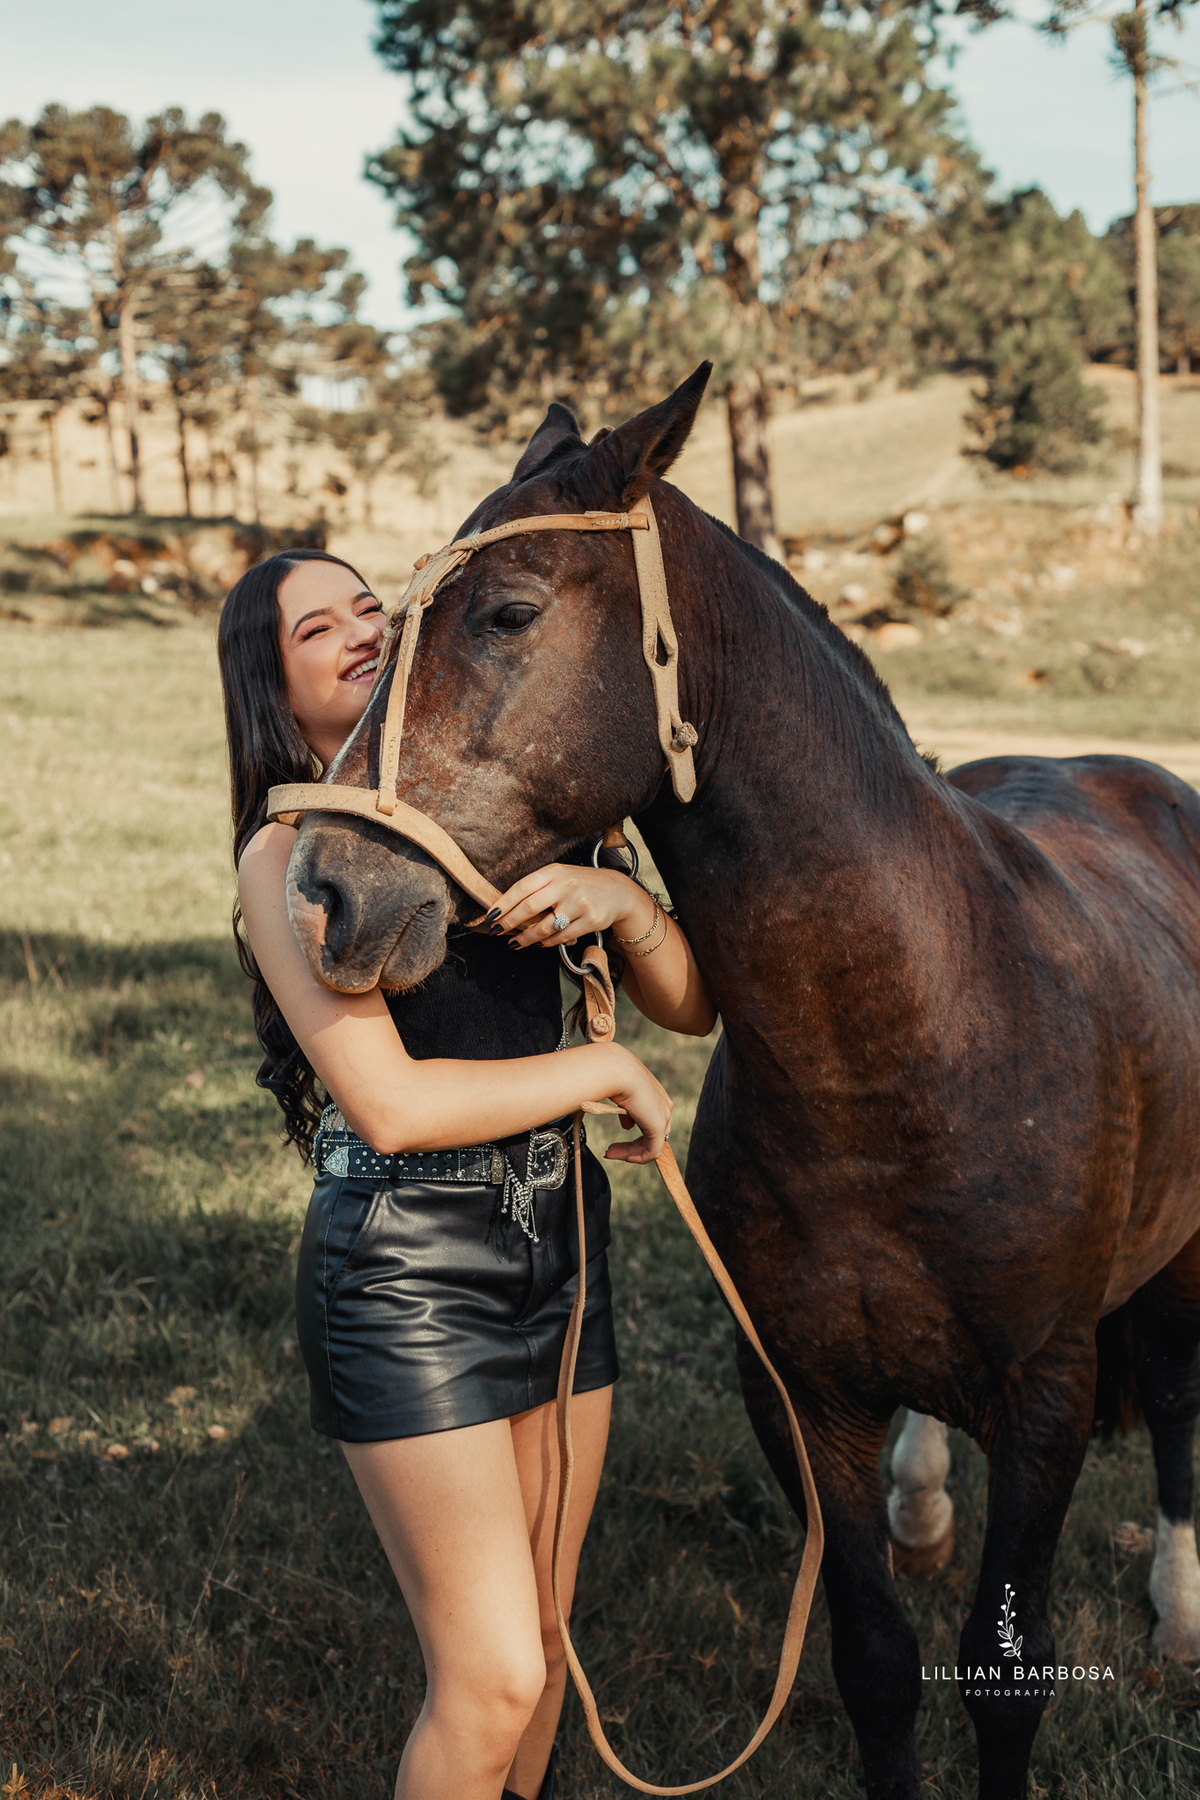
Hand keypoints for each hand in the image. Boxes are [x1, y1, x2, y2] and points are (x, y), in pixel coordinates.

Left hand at [489, 863, 658, 949]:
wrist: (618, 891)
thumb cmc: (581, 884)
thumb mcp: (560, 876)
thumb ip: (537, 888)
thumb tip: (506, 908)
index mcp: (554, 872)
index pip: (522, 887)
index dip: (504, 903)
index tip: (491, 915)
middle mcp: (566, 886)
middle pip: (530, 907)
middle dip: (509, 922)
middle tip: (497, 931)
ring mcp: (579, 904)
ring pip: (545, 927)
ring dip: (526, 938)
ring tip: (514, 943)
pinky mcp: (590, 921)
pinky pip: (561, 937)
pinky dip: (546, 942)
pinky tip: (539, 943)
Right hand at [599, 1045, 672, 1163]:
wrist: (615, 1070)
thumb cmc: (611, 1076)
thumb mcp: (621, 1095)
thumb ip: (628, 1112)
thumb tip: (628, 1125)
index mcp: (655, 1095)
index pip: (650, 1121)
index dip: (634, 1133)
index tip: (615, 1140)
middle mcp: (663, 1105)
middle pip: (652, 1135)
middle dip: (631, 1146)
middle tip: (610, 1151)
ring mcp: (663, 1116)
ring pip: (652, 1145)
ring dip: (630, 1153)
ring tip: (610, 1153)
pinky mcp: (658, 1126)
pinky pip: (651, 1151)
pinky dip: (636, 1157)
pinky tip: (619, 1155)